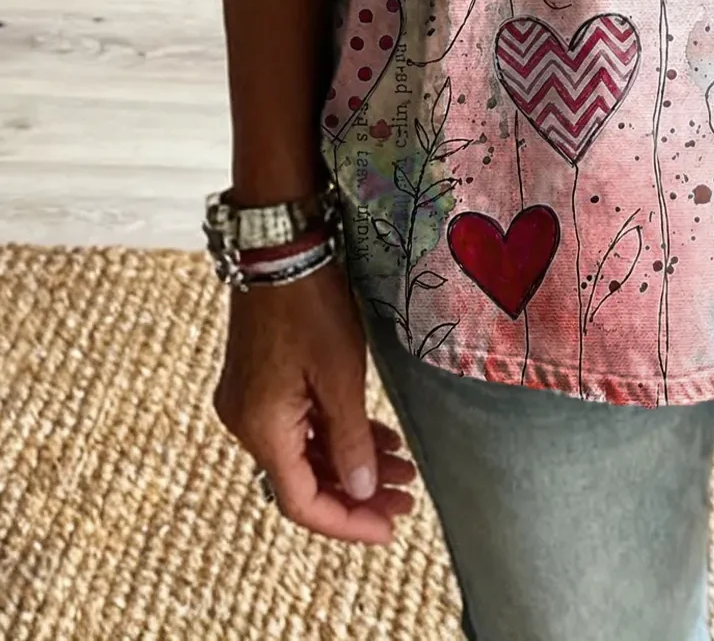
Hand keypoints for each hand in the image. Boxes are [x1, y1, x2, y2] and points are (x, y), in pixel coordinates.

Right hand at [213, 259, 416, 544]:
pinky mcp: (260, 379)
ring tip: (403, 470)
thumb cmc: (311, 304)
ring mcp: (250, 401)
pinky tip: (377, 437)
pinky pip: (299, 425)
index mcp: (261, 430)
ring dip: (350, 463)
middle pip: (303, 480)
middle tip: (407, 500)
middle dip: (357, 494)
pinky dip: (335, 435)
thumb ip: (350, 439)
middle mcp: (246, 424)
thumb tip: (362, 491)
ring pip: (304, 452)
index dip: (348, 522)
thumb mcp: (340, 374)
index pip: (303, 502)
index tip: (391, 528)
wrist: (278, 245)